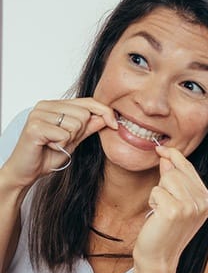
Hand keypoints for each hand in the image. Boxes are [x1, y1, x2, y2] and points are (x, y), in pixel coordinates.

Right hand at [1, 98, 116, 187]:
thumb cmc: (47, 155)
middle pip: (84, 113)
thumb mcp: (75, 140)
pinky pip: (64, 134)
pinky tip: (49, 147)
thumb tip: (107, 117)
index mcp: (56, 105)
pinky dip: (61, 145)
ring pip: (76, 123)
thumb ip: (89, 127)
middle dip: (80, 132)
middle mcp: (46, 105)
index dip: (105, 112)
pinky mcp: (35, 126)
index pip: (88, 101)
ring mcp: (39, 114)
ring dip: (70, 140)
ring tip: (55, 144)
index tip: (115, 124)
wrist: (26, 172)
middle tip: (64, 141)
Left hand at [133, 146, 207, 272]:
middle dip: (164, 182)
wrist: (159, 259)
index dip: (173, 156)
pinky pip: (156, 191)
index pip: (189, 168)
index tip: (161, 150)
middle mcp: (203, 202)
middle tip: (163, 204)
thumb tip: (166, 156)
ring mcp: (191, 207)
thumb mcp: (176, 203)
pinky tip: (157, 217)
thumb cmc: (165, 231)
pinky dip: (152, 201)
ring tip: (161, 210)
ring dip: (158, 192)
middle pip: (177, 171)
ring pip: (167, 178)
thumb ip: (175, 179)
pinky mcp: (175, 211)